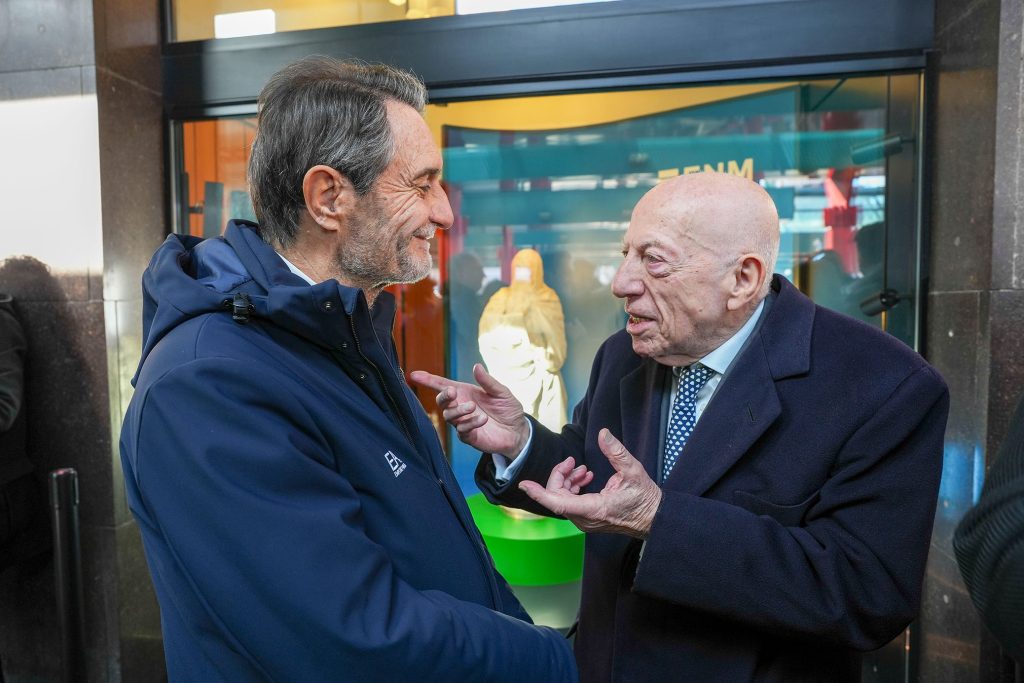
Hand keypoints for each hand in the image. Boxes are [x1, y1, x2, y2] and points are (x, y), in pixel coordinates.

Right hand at [409, 364, 530, 457]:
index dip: (428, 380)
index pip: (442, 385)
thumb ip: (488, 381)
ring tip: (473, 407)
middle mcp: (460, 407)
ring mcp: (463, 422)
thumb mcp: (501, 392)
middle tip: (453, 392)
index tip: (414, 375)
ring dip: (459, 410)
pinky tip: (482, 419)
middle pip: (441, 401)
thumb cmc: (508, 409)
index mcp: (465, 393)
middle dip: (444, 396)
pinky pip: (462, 430)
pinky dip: (470, 423)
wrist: (518, 431)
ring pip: (449, 416)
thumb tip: (476, 366)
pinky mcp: (469, 437)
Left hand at [519, 429, 661, 538]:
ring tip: (582, 469)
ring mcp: (586, 521)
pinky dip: (572, 488)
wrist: (654, 518)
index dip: (539, 492)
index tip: (524, 484)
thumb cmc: (645, 498)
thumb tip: (603, 434)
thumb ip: (616, 451)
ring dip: (567, 481)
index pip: (558, 503)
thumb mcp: (633, 470)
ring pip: (562, 500)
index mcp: (595, 509)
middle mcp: (586, 518)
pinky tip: (585, 478)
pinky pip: (570, 503)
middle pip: (557, 497)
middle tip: (572, 461)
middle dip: (560, 476)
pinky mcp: (588, 519)